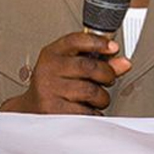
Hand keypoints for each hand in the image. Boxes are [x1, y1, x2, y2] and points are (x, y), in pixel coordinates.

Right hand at [1, 32, 131, 114]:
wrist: (30, 111)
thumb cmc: (54, 86)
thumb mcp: (70, 67)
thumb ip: (97, 62)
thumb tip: (123, 63)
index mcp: (51, 54)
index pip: (76, 40)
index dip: (98, 42)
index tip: (112, 47)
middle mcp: (48, 70)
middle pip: (88, 67)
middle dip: (106, 74)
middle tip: (108, 78)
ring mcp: (49, 91)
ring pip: (91, 91)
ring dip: (101, 97)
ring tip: (96, 98)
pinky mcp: (54, 112)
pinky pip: (87, 112)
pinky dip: (94, 113)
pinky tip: (87, 109)